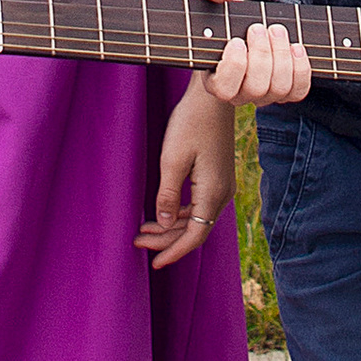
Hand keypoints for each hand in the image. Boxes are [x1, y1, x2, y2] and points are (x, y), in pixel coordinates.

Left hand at [140, 81, 233, 267]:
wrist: (213, 97)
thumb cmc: (191, 123)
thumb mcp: (172, 160)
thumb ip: (167, 195)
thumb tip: (165, 223)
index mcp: (213, 193)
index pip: (195, 235)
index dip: (173, 252)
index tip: (154, 263)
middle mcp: (223, 193)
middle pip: (195, 230)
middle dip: (166, 241)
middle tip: (138, 242)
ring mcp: (222, 185)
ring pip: (197, 219)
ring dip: (171, 227)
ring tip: (144, 231)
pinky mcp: (218, 176)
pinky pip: (200, 205)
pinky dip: (180, 213)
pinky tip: (162, 213)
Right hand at [191, 0, 311, 106]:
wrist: (242, 28)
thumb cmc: (220, 15)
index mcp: (215, 79)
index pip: (224, 88)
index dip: (234, 65)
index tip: (237, 40)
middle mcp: (240, 94)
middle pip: (256, 88)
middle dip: (262, 55)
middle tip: (260, 27)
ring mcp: (265, 94)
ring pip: (278, 89)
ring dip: (282, 56)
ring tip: (277, 30)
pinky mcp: (286, 91)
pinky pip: (298, 90)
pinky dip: (301, 69)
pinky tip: (296, 47)